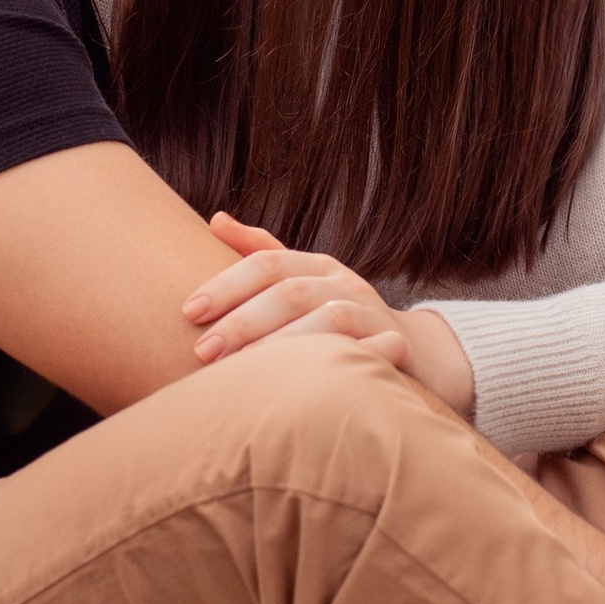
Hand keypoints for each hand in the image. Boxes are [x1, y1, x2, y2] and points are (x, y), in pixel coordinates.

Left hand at [182, 214, 477, 417]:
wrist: (415, 352)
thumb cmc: (338, 319)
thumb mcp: (301, 283)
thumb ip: (260, 254)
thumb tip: (215, 219)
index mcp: (316, 266)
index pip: (267, 262)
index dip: (227, 284)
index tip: (189, 311)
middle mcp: (344, 284)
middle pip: (291, 292)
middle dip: (244, 320)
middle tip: (203, 349)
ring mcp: (373, 314)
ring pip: (328, 321)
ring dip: (281, 343)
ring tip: (241, 370)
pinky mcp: (394, 347)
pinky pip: (365, 353)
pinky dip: (334, 363)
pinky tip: (298, 384)